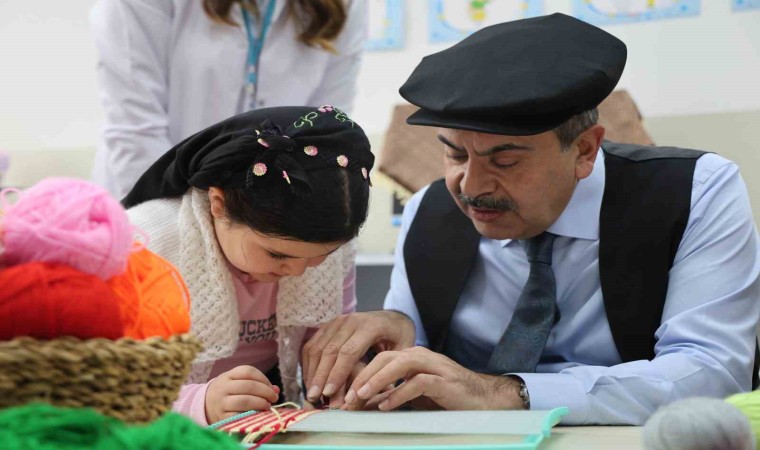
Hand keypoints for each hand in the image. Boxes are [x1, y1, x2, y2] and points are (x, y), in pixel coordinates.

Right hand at [205, 365, 279, 423]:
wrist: (205, 406)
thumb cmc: (228, 393)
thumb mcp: (238, 383)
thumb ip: (257, 384)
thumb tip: (276, 390)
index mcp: (228, 376)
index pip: (248, 371)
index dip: (263, 378)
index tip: (271, 387)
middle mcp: (223, 387)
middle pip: (249, 386)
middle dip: (266, 392)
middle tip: (274, 397)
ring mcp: (222, 403)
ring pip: (244, 401)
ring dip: (260, 403)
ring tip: (267, 406)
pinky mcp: (222, 418)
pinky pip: (239, 416)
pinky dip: (251, 414)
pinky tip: (258, 414)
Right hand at [301, 311, 414, 402]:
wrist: (391, 316)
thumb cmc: (398, 337)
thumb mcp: (404, 349)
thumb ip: (393, 368)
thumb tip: (383, 393)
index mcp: (370, 326)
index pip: (349, 351)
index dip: (337, 373)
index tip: (329, 393)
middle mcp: (350, 321)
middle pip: (329, 350)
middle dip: (320, 376)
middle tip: (314, 397)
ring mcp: (337, 321)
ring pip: (317, 347)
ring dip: (311, 371)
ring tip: (310, 393)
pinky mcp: (328, 325)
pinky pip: (313, 344)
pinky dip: (309, 363)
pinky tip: (309, 380)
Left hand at [342, 347, 524, 410]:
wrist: (481, 399)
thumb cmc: (446, 396)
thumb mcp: (413, 395)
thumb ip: (391, 394)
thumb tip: (362, 403)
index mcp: (411, 357)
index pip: (378, 359)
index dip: (359, 375)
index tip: (343, 394)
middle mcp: (420, 356)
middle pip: (384, 358)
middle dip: (363, 377)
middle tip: (346, 396)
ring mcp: (433, 366)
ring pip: (399, 364)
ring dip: (377, 379)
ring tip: (361, 395)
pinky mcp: (443, 380)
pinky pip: (417, 382)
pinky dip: (399, 393)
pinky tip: (386, 404)